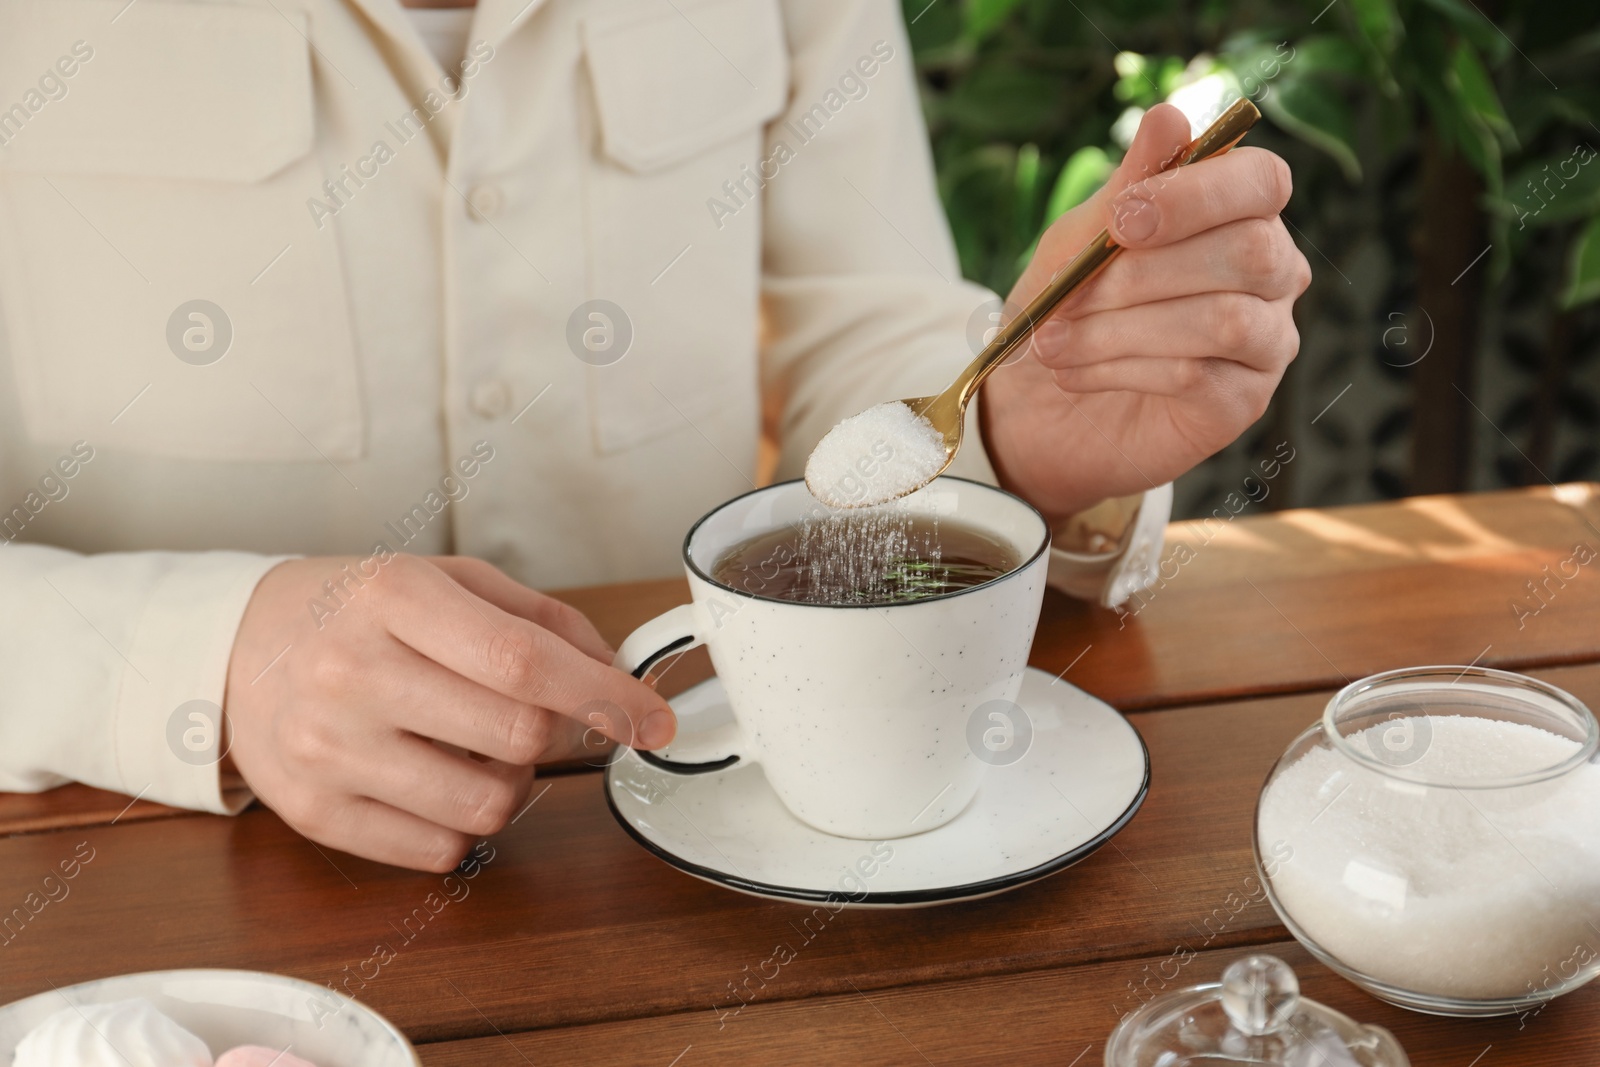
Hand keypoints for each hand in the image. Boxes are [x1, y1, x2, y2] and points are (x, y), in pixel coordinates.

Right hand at [221, 554, 673, 870]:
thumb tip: (612, 674)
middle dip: (556, 736)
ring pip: (486, 805)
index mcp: (395, 598)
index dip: (604, 697)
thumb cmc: (358, 611)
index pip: (523, 662)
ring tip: (478, 748)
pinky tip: (436, 779)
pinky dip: (462, 824)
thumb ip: (539, 619)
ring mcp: (328, 748)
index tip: (652, 720)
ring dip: (512, 784)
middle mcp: (354, 672)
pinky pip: (438, 850)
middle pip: (516, 737)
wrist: (236, 647)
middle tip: (543, 720)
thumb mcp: (445, 579)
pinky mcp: (313, 812)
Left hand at [981, 103, 1311, 523]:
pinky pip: (1195, 376)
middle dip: (1146, 271)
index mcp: (1242, 213)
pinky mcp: (1242, 402)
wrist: (1038, 400)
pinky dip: (1118, 369)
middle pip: (1252, 252)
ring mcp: (1267, 340)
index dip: (1197, 194)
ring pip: (1223, 320)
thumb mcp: (1084, 236)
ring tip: (1052, 341)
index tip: (1122, 219)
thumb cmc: (1072, 302)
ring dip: (1120, 328)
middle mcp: (1274, 273)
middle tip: (1071, 291)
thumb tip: (1169, 116)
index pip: (1262, 182)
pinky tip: (1071, 372)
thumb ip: (1131, 183)